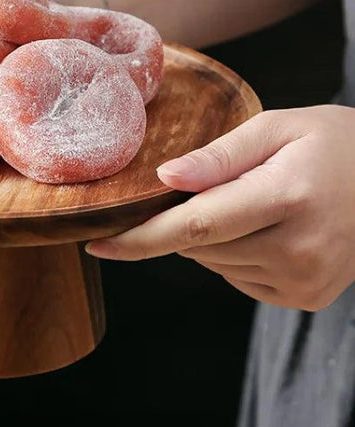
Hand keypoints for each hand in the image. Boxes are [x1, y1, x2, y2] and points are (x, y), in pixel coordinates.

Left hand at [86, 106, 354, 310]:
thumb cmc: (333, 144)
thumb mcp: (277, 128)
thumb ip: (219, 155)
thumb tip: (165, 179)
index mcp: (288, 197)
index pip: (195, 226)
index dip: (139, 238)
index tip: (96, 243)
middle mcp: (298, 249)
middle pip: (198, 245)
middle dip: (181, 220)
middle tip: (208, 187)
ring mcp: (304, 281)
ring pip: (213, 263)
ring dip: (209, 236)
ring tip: (249, 202)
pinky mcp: (304, 298)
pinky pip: (237, 277)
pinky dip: (234, 253)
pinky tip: (263, 228)